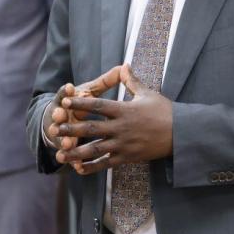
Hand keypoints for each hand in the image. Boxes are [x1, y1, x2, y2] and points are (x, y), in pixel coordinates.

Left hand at [54, 64, 173, 174]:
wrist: (180, 134)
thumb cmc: (165, 111)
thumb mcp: (148, 93)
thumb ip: (132, 81)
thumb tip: (125, 64)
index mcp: (124, 110)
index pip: (98, 105)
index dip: (80, 102)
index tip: (65, 101)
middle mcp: (121, 127)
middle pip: (91, 127)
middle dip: (71, 128)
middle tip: (54, 128)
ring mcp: (123, 144)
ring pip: (94, 149)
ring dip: (75, 151)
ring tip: (60, 153)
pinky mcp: (127, 157)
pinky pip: (105, 163)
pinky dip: (91, 167)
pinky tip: (78, 169)